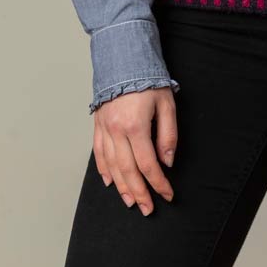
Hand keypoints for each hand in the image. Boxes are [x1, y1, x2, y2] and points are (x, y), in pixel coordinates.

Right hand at [93, 86, 177, 215]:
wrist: (123, 58)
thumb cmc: (148, 80)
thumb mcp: (166, 104)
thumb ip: (168, 135)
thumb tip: (167, 162)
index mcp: (135, 126)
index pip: (148, 164)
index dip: (159, 183)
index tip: (168, 194)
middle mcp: (116, 131)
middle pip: (128, 171)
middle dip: (139, 193)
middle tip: (148, 209)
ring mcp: (104, 129)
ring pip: (112, 166)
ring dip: (122, 187)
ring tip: (130, 202)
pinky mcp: (98, 125)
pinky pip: (99, 153)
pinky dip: (104, 170)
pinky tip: (110, 182)